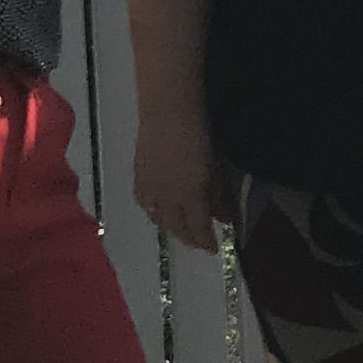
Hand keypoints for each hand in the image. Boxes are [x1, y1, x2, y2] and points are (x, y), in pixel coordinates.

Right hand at [132, 117, 228, 251]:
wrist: (168, 113)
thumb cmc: (199, 136)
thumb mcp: (214, 168)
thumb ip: (218, 196)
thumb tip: (224, 218)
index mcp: (190, 197)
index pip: (198, 229)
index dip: (206, 242)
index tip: (214, 249)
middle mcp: (168, 199)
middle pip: (177, 228)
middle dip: (189, 238)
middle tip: (199, 242)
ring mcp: (150, 190)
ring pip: (159, 220)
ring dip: (171, 228)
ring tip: (181, 229)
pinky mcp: (138, 180)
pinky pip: (145, 205)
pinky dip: (154, 213)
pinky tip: (160, 211)